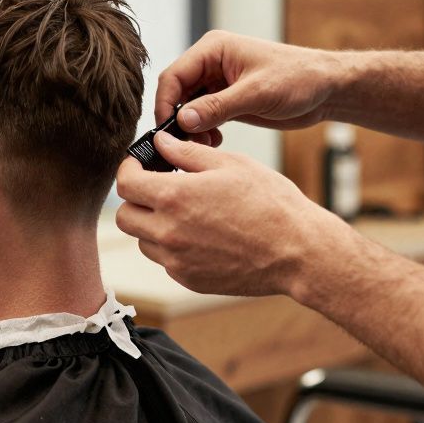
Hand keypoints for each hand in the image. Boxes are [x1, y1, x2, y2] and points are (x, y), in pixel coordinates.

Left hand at [115, 132, 347, 297]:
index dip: (128, 170)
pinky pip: (165, 260)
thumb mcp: (230, 165)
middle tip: (158, 188)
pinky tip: (201, 234)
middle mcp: (168, 232)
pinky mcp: (189, 279)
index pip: (125, 184)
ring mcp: (177, 260)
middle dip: (135, 199)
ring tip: (185, 212)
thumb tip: (160, 143)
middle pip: (124, 216)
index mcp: (174, 197)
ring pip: (142, 240)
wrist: (299, 252)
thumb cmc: (270, 203)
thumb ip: (187, 153)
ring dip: (152, 224)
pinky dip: (172, 246)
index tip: (139, 165)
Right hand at [156, 30, 345, 134]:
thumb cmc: (298, 79)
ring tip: (205, 144)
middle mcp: (211, 63)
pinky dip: (202, 131)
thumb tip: (182, 121)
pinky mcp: (226, 99)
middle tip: (185, 143)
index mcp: (214, 49)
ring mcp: (217, 82)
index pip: (173, 75)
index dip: (165, 103)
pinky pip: (201, 116)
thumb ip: (217, 107)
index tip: (167, 130)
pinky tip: (215, 142)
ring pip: (187, 107)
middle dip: (177, 119)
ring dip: (190, 128)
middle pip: (176, 92)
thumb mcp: (257, 93)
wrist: (327, 90)